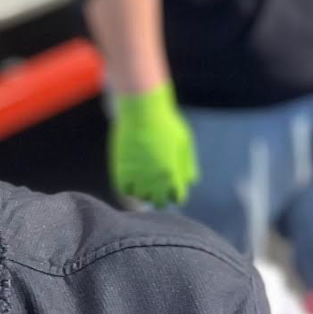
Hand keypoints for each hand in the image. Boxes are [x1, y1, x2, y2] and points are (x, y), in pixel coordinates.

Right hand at [110, 83, 198, 206]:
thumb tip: (190, 182)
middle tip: (157, 182)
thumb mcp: (184, 142)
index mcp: (173, 175)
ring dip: (143, 189)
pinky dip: (129, 185)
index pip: (177, 198)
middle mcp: (156, 182)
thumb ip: (187, 165)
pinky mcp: (122, 171)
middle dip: (160, 195)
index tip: (172, 184)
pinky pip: (125, 189)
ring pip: (141, 197)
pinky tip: (132, 174)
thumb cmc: (165, 123)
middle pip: (159, 203)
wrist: (141, 110)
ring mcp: (138, 178)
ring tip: (143, 174)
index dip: (175, 191)